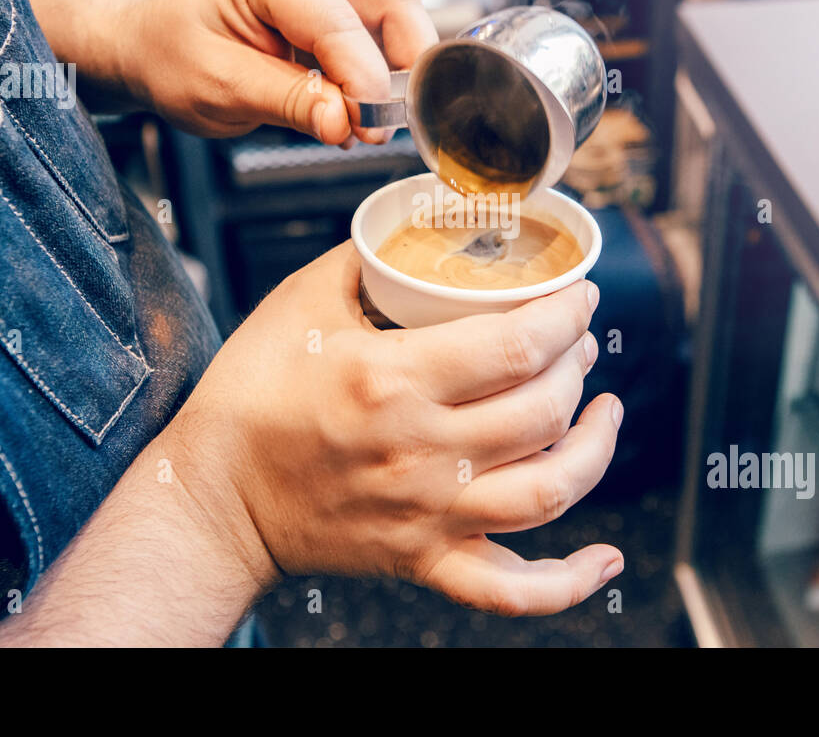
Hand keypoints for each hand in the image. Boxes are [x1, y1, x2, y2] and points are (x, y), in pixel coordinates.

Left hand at [114, 0, 437, 144]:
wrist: (149, 44)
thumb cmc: (169, 55)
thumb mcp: (218, 88)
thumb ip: (287, 102)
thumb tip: (343, 121)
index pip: (338, 21)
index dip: (364, 80)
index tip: (369, 128)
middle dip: (406, 59)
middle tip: (396, 119)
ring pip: (394, 9)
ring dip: (397, 65)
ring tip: (375, 120)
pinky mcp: (331, 4)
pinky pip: (376, 30)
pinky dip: (380, 70)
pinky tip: (359, 111)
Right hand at [174, 242, 624, 615]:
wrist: (213, 498)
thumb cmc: (248, 398)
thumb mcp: (298, 304)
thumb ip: (364, 259)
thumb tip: (413, 229)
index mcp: (393, 382)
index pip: (517, 346)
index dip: (567, 315)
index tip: (581, 295)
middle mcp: (421, 453)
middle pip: (543, 409)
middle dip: (579, 364)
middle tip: (578, 341)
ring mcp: (428, 515)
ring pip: (550, 491)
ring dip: (595, 448)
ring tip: (604, 412)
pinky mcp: (423, 560)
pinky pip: (512, 590)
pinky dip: (569, 584)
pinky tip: (605, 560)